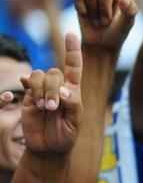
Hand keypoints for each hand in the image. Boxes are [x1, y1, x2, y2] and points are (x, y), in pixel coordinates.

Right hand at [3, 33, 82, 155]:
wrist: (48, 148)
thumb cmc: (65, 136)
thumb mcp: (74, 122)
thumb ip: (72, 104)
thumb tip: (63, 90)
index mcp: (72, 91)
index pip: (73, 66)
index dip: (72, 50)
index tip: (70, 33)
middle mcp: (57, 87)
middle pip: (54, 72)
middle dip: (53, 88)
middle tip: (53, 107)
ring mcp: (41, 91)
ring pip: (39, 75)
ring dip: (42, 89)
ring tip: (45, 107)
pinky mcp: (28, 97)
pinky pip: (27, 83)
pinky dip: (28, 83)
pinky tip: (29, 90)